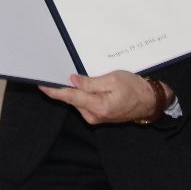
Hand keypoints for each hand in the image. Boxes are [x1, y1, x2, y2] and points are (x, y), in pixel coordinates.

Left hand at [38, 71, 168, 124]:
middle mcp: (94, 116)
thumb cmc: (134, 88)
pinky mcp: (97, 116)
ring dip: (73, 90)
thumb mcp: (112, 79)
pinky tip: (81, 85)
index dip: (54, 91)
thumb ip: (90, 82)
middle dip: (63, 87)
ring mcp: (95, 117)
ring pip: (77, 101)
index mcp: (98, 106)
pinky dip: (80, 94)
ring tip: (72, 75)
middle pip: (71, 99)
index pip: (70, 97)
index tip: (42, 85)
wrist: (148, 101)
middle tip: (55, 72)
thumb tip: (72, 80)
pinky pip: (83, 103)